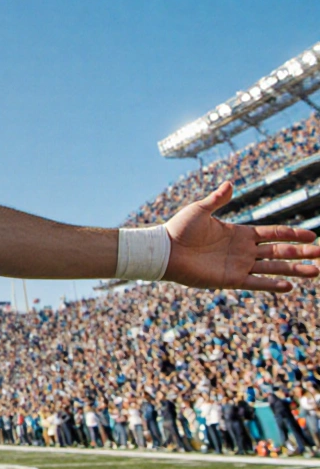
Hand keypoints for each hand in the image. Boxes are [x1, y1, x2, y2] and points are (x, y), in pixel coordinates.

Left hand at [163, 181, 319, 291]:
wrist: (164, 251)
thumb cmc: (179, 229)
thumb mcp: (200, 210)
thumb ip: (217, 199)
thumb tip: (230, 183)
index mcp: (240, 234)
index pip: (273, 234)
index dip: (292, 234)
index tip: (312, 235)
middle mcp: (243, 251)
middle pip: (279, 251)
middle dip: (301, 252)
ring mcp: (239, 266)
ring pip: (273, 268)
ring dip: (294, 269)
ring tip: (316, 271)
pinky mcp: (230, 279)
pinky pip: (256, 283)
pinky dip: (272, 284)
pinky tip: (289, 286)